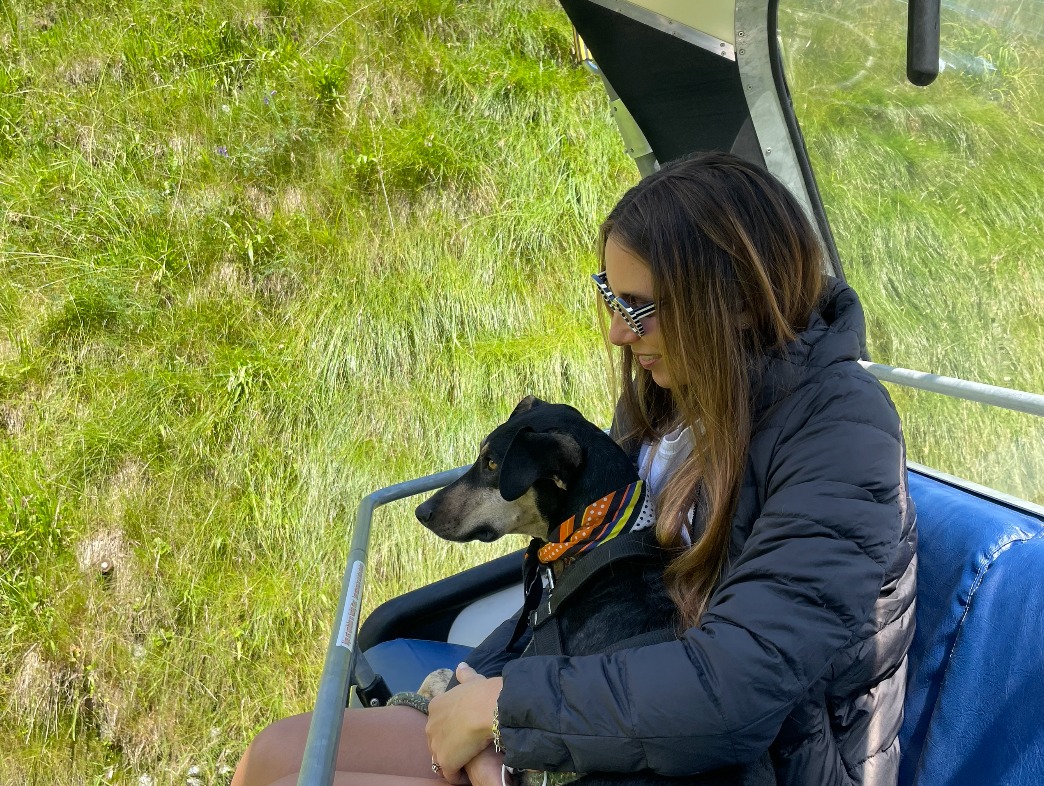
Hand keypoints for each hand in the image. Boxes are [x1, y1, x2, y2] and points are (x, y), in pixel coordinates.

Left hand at [427, 663, 502, 782]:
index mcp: (435, 706)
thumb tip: (461, 667)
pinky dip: (458, 777)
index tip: (465, 732)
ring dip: (454, 761)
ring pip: (442, 759)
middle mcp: (430, 725)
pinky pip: (450, 775)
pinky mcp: (445, 761)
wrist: (485, 708)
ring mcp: (435, 745)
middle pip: (437, 741)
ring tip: (468, 761)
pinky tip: (468, 775)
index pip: (439, 723)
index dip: (451, 729)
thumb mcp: (472, 680)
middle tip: (468, 747)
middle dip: (450, 746)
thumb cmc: (481, 693)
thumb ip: (465, 675)